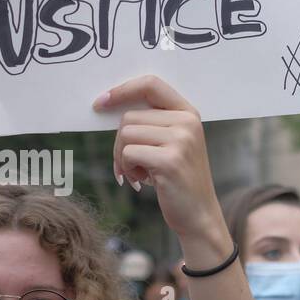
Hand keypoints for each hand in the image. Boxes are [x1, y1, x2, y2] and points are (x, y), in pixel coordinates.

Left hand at [93, 75, 225, 244]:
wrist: (199, 214)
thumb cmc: (177, 179)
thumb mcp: (172, 143)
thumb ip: (152, 122)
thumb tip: (108, 104)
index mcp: (188, 112)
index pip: (150, 84)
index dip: (122, 90)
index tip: (101, 103)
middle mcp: (187, 122)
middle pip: (129, 117)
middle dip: (119, 142)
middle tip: (129, 164)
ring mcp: (181, 140)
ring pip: (125, 134)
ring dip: (122, 157)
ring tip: (139, 172)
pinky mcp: (170, 160)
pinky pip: (128, 153)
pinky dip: (127, 169)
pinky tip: (141, 181)